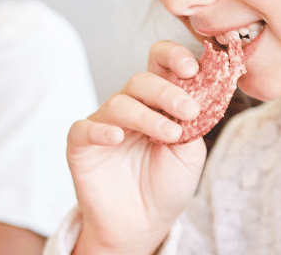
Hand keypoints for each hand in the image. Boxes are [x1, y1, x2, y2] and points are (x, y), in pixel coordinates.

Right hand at [65, 41, 209, 254]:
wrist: (144, 223)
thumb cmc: (167, 184)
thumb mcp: (191, 152)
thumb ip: (193, 122)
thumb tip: (198, 93)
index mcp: (157, 102)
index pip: (160, 64)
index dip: (174, 57)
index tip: (193, 68)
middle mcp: (130, 107)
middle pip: (141, 80)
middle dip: (167, 90)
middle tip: (188, 109)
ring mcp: (104, 124)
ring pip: (120, 103)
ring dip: (147, 116)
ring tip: (169, 134)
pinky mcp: (81, 145)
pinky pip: (84, 129)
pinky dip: (100, 130)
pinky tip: (117, 137)